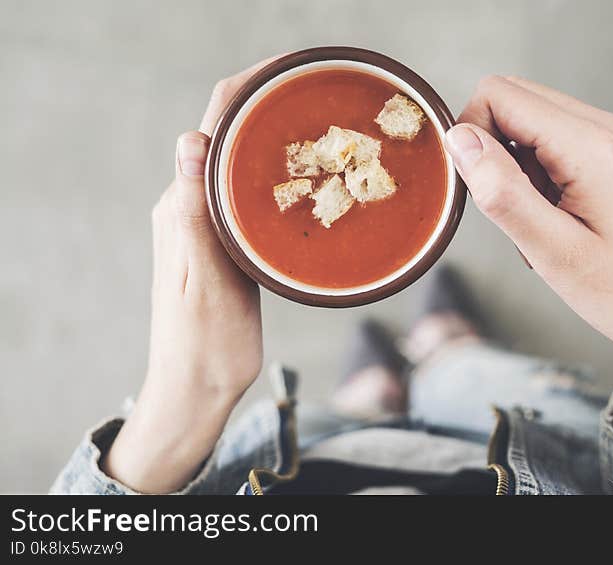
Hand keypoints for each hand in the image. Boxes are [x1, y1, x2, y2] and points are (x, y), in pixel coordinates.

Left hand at [103, 57, 280, 492]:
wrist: (199, 388)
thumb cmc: (203, 345)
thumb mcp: (203, 278)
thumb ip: (193, 213)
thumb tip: (191, 140)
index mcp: (181, 207)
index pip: (209, 128)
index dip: (245, 90)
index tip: (287, 71)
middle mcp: (192, 206)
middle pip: (228, 137)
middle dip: (268, 106)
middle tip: (321, 94)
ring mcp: (212, 225)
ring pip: (243, 165)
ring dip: (277, 138)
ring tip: (326, 127)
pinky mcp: (232, 245)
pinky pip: (254, 196)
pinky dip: (283, 177)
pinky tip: (314, 180)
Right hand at [446, 76, 612, 442]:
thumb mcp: (552, 253)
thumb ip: (501, 191)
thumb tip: (460, 139)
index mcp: (598, 148)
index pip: (502, 95)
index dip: (472, 133)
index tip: (478, 187)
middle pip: (525, 100)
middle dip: (500, 150)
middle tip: (517, 212)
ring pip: (549, 121)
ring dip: (529, 165)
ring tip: (550, 225)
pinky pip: (579, 139)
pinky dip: (557, 171)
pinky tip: (572, 219)